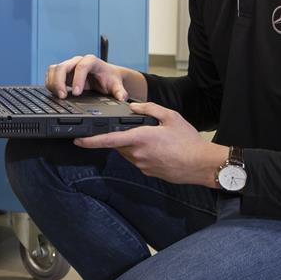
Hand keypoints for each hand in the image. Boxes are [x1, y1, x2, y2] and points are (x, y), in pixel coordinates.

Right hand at [45, 54, 128, 100]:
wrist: (106, 75)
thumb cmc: (109, 78)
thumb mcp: (116, 84)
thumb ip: (119, 91)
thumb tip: (121, 98)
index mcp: (91, 61)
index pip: (81, 67)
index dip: (77, 79)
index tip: (77, 93)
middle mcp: (78, 61)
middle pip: (63, 66)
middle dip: (60, 82)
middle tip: (63, 96)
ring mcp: (69, 66)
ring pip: (54, 69)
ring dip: (53, 83)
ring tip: (59, 96)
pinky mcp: (62, 73)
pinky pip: (51, 75)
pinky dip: (50, 84)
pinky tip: (55, 93)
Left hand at [73, 102, 225, 186]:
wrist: (202, 164)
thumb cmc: (189, 141)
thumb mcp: (171, 116)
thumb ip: (149, 109)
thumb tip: (133, 107)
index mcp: (140, 138)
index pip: (109, 140)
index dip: (90, 141)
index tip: (78, 140)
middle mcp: (137, 154)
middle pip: (118, 144)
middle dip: (121, 136)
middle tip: (138, 129)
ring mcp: (142, 165)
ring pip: (127, 153)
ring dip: (132, 144)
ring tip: (153, 138)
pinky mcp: (148, 172)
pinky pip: (137, 160)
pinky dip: (141, 153)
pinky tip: (157, 149)